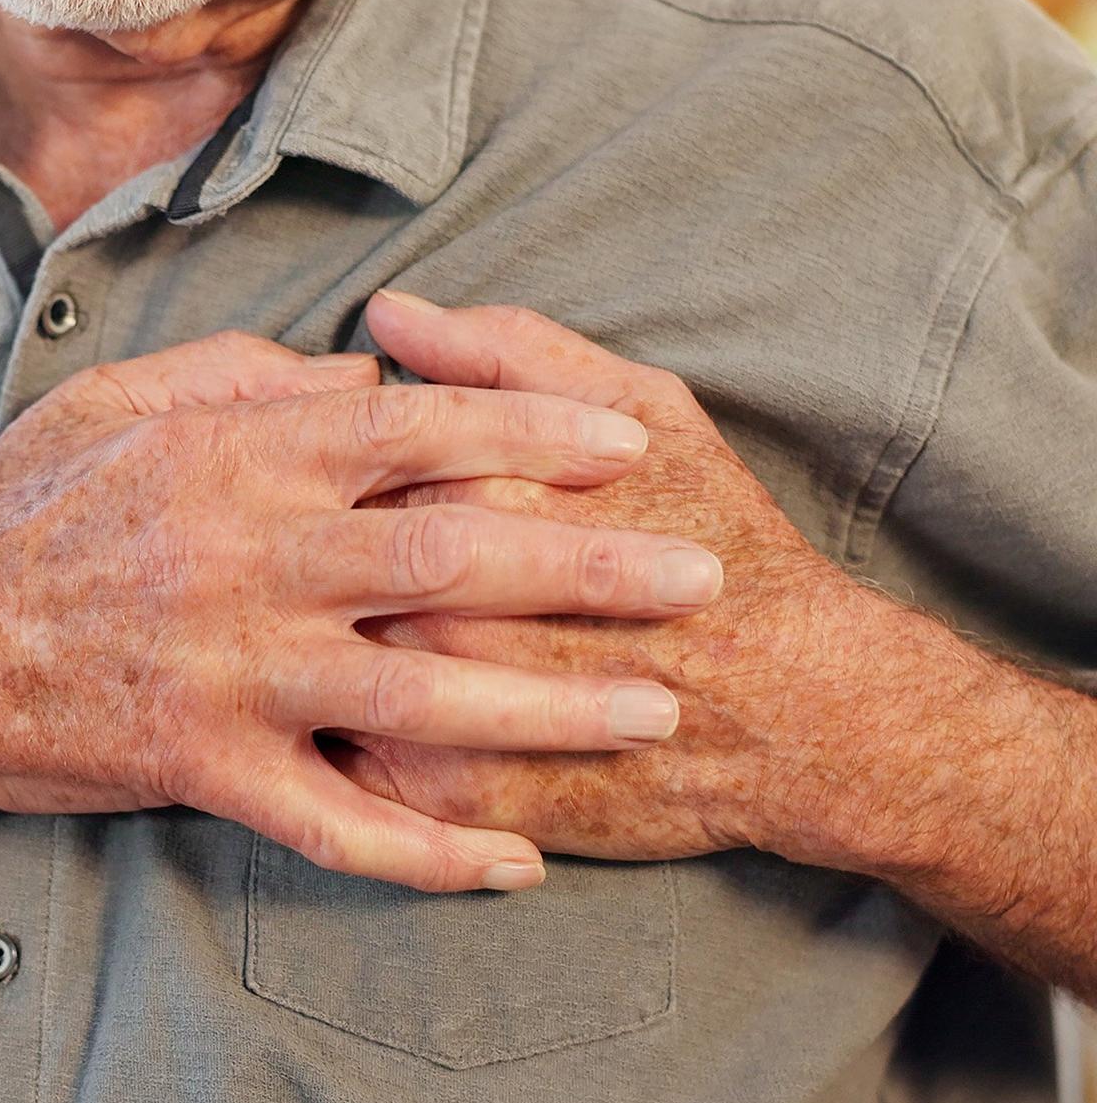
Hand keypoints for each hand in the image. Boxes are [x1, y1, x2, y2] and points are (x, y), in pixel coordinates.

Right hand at [0, 330, 726, 891]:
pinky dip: (428, 852)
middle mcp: (249, 560)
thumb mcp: (117, 399)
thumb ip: (245, 375)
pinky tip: (513, 866)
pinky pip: (334, 822)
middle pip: (450, 559)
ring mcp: (229, 672)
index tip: (630, 440)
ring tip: (655, 710)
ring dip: (549, 708)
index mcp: (236, 458)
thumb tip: (361, 370)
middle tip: (701, 575)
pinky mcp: (203, 767)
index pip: (417, 431)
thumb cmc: (20, 508)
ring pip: (418, 696)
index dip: (534, 430)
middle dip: (588, 567)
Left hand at [333, 292, 917, 869]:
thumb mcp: (644, 410)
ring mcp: (442, 705)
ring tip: (311, 632)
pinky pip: (344, 767)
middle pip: (316, 571)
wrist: (805, 712)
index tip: (330, 478)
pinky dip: (328, 737)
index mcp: (475, 493)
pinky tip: (335, 712)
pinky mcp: (451, 791)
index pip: (340, 461)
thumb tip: (388, 311)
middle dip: (300, 566)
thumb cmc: (722, 543)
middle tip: (306, 564)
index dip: (322, 467)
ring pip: (314, 668)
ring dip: (297, 651)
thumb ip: (508, 354)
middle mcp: (442, 600)